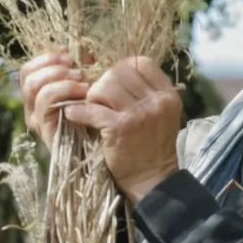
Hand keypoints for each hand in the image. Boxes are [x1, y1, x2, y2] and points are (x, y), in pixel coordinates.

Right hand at [18, 51, 88, 152]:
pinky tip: (84, 93)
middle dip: (53, 66)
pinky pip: (46, 101)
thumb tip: (84, 52)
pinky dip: (64, 90)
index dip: (47, 58)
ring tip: (83, 82)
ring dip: (60, 78)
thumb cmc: (98, 116)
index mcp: (39, 95)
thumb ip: (83, 69)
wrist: (106, 150)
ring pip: (34, 86)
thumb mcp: (89, 86)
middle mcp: (33, 107)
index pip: (29, 69)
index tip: (70, 55)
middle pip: (28, 75)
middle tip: (78, 69)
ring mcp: (37, 119)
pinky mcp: (45, 129)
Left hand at [62, 56, 182, 202]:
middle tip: (98, 99)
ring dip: (92, 96)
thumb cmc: (151, 144)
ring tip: (92, 109)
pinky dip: (79, 112)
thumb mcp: (158, 112)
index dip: (122, 67)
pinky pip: (92, 109)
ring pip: (105, 86)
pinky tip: (74, 115)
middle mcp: (157, 100)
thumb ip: (142, 90)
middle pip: (119, 71)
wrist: (152, 179)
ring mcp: (140, 114)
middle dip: (103, 83)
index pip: (141, 63)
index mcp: (167, 94)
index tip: (113, 82)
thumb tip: (109, 66)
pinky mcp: (121, 128)